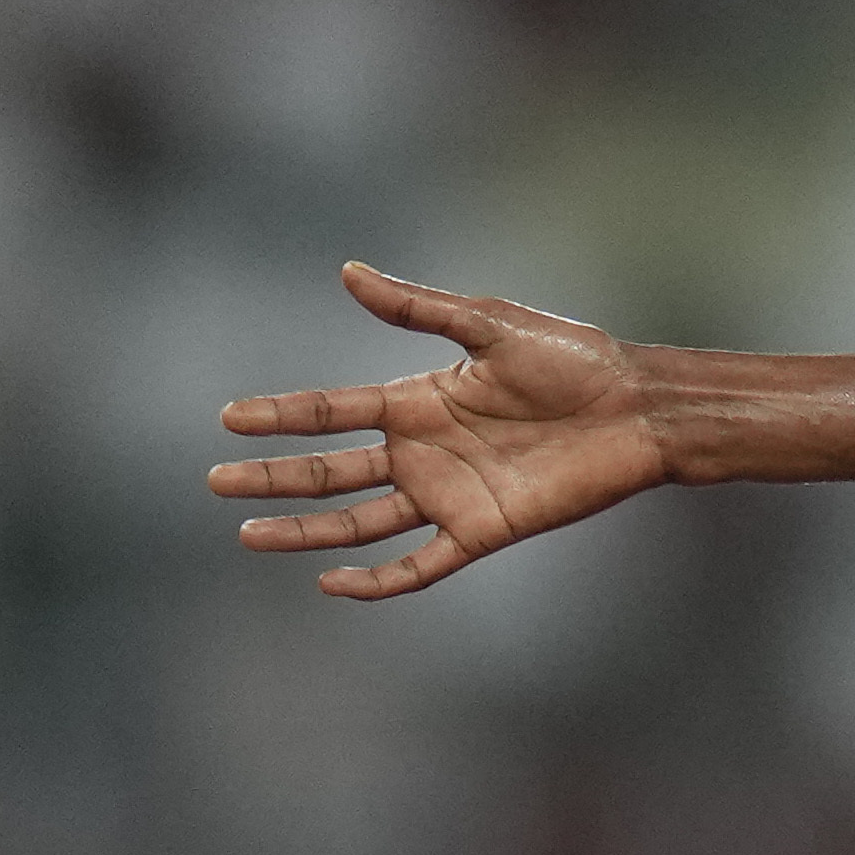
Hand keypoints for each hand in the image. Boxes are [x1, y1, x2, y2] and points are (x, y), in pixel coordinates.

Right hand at [207, 261, 670, 598]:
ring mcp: (449, 494)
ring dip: (306, 528)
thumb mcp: (487, 325)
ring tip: (248, 532)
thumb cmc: (573, 359)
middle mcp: (424, 451)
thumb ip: (416, 308)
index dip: (279, 416)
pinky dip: (377, 579)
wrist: (636, 408)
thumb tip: (347, 271)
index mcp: (417, 400)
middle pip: (331, 471)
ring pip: (360, 521)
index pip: (330, 413)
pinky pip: (419, 565)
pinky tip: (334, 583)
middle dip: (274, 477)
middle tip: (218, 481)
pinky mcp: (483, 531)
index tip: (227, 419)